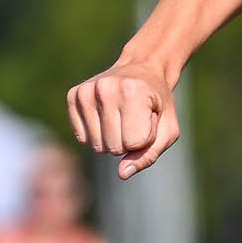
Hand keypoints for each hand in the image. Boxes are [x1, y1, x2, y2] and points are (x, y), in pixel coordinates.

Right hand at [67, 62, 178, 177]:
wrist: (142, 68)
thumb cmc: (158, 103)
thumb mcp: (167, 129)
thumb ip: (149, 154)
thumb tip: (122, 173)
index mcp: (133, 92)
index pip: (134, 143)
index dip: (145, 139)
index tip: (149, 119)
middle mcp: (106, 88)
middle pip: (113, 147)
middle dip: (128, 142)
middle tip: (135, 118)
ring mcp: (86, 91)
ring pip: (96, 145)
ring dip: (112, 139)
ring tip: (121, 116)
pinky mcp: (73, 95)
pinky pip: (82, 138)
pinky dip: (96, 134)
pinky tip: (106, 115)